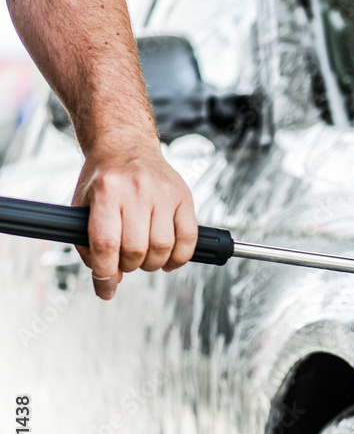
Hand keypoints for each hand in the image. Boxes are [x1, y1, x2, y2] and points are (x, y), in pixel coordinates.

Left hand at [71, 140, 197, 299]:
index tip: (105, 289)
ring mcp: (163, 193)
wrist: (126, 144)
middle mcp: (136, 190)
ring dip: (154, 263)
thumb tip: (110, 278)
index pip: (106, 243)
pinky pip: (189, 237)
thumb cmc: (104, 178)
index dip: (104, 274)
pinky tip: (170, 259)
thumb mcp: (84, 205)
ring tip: (146, 259)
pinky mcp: (184, 196)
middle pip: (136, 248)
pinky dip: (181, 257)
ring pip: (163, 247)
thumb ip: (90, 243)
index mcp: (106, 191)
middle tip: (127, 263)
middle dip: (130, 266)